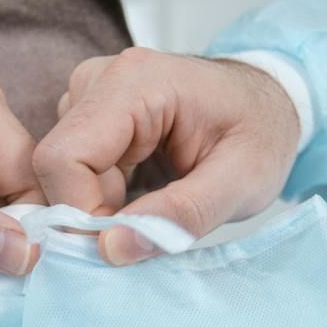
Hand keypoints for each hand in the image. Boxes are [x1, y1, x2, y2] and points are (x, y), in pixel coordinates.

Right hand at [33, 47, 300, 264]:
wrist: (271, 103)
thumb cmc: (262, 134)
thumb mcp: (242, 182)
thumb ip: (182, 215)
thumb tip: (111, 248)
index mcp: (135, 82)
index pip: (65, 158)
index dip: (81, 212)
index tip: (121, 242)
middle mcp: (100, 78)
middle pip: (56, 164)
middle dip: (90, 211)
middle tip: (145, 227)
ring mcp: (90, 93)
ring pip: (60, 170)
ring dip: (98, 204)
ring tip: (153, 204)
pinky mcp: (90, 114)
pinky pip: (71, 168)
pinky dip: (99, 196)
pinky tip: (139, 194)